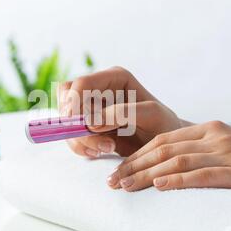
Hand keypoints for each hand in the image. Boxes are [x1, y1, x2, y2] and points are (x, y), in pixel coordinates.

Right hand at [58, 67, 185, 156]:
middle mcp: (99, 89)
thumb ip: (122, 113)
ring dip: (79, 137)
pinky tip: (98, 152)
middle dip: (73, 121)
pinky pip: (71, 135)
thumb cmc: (163, 126)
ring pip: (65, 118)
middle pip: (66, 97)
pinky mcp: (88, 127)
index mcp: (114, 78)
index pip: (82, 83)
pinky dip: (80, 146)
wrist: (165, 147)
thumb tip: (91, 122)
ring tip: (105, 148)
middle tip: (92, 137)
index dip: (75, 102)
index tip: (82, 124)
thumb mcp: (152, 115)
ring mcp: (91, 108)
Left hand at [108, 121, 230, 190]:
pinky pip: (202, 174)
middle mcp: (214, 136)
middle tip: (113, 181)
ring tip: (127, 186)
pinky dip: (177, 180)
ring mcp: (227, 152)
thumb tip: (159, 168)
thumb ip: (195, 152)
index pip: (162, 140)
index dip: (137, 155)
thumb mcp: (222, 148)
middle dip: (134, 166)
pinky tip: (159, 186)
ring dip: (147, 174)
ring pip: (177, 161)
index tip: (118, 170)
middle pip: (164, 149)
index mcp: (207, 129)